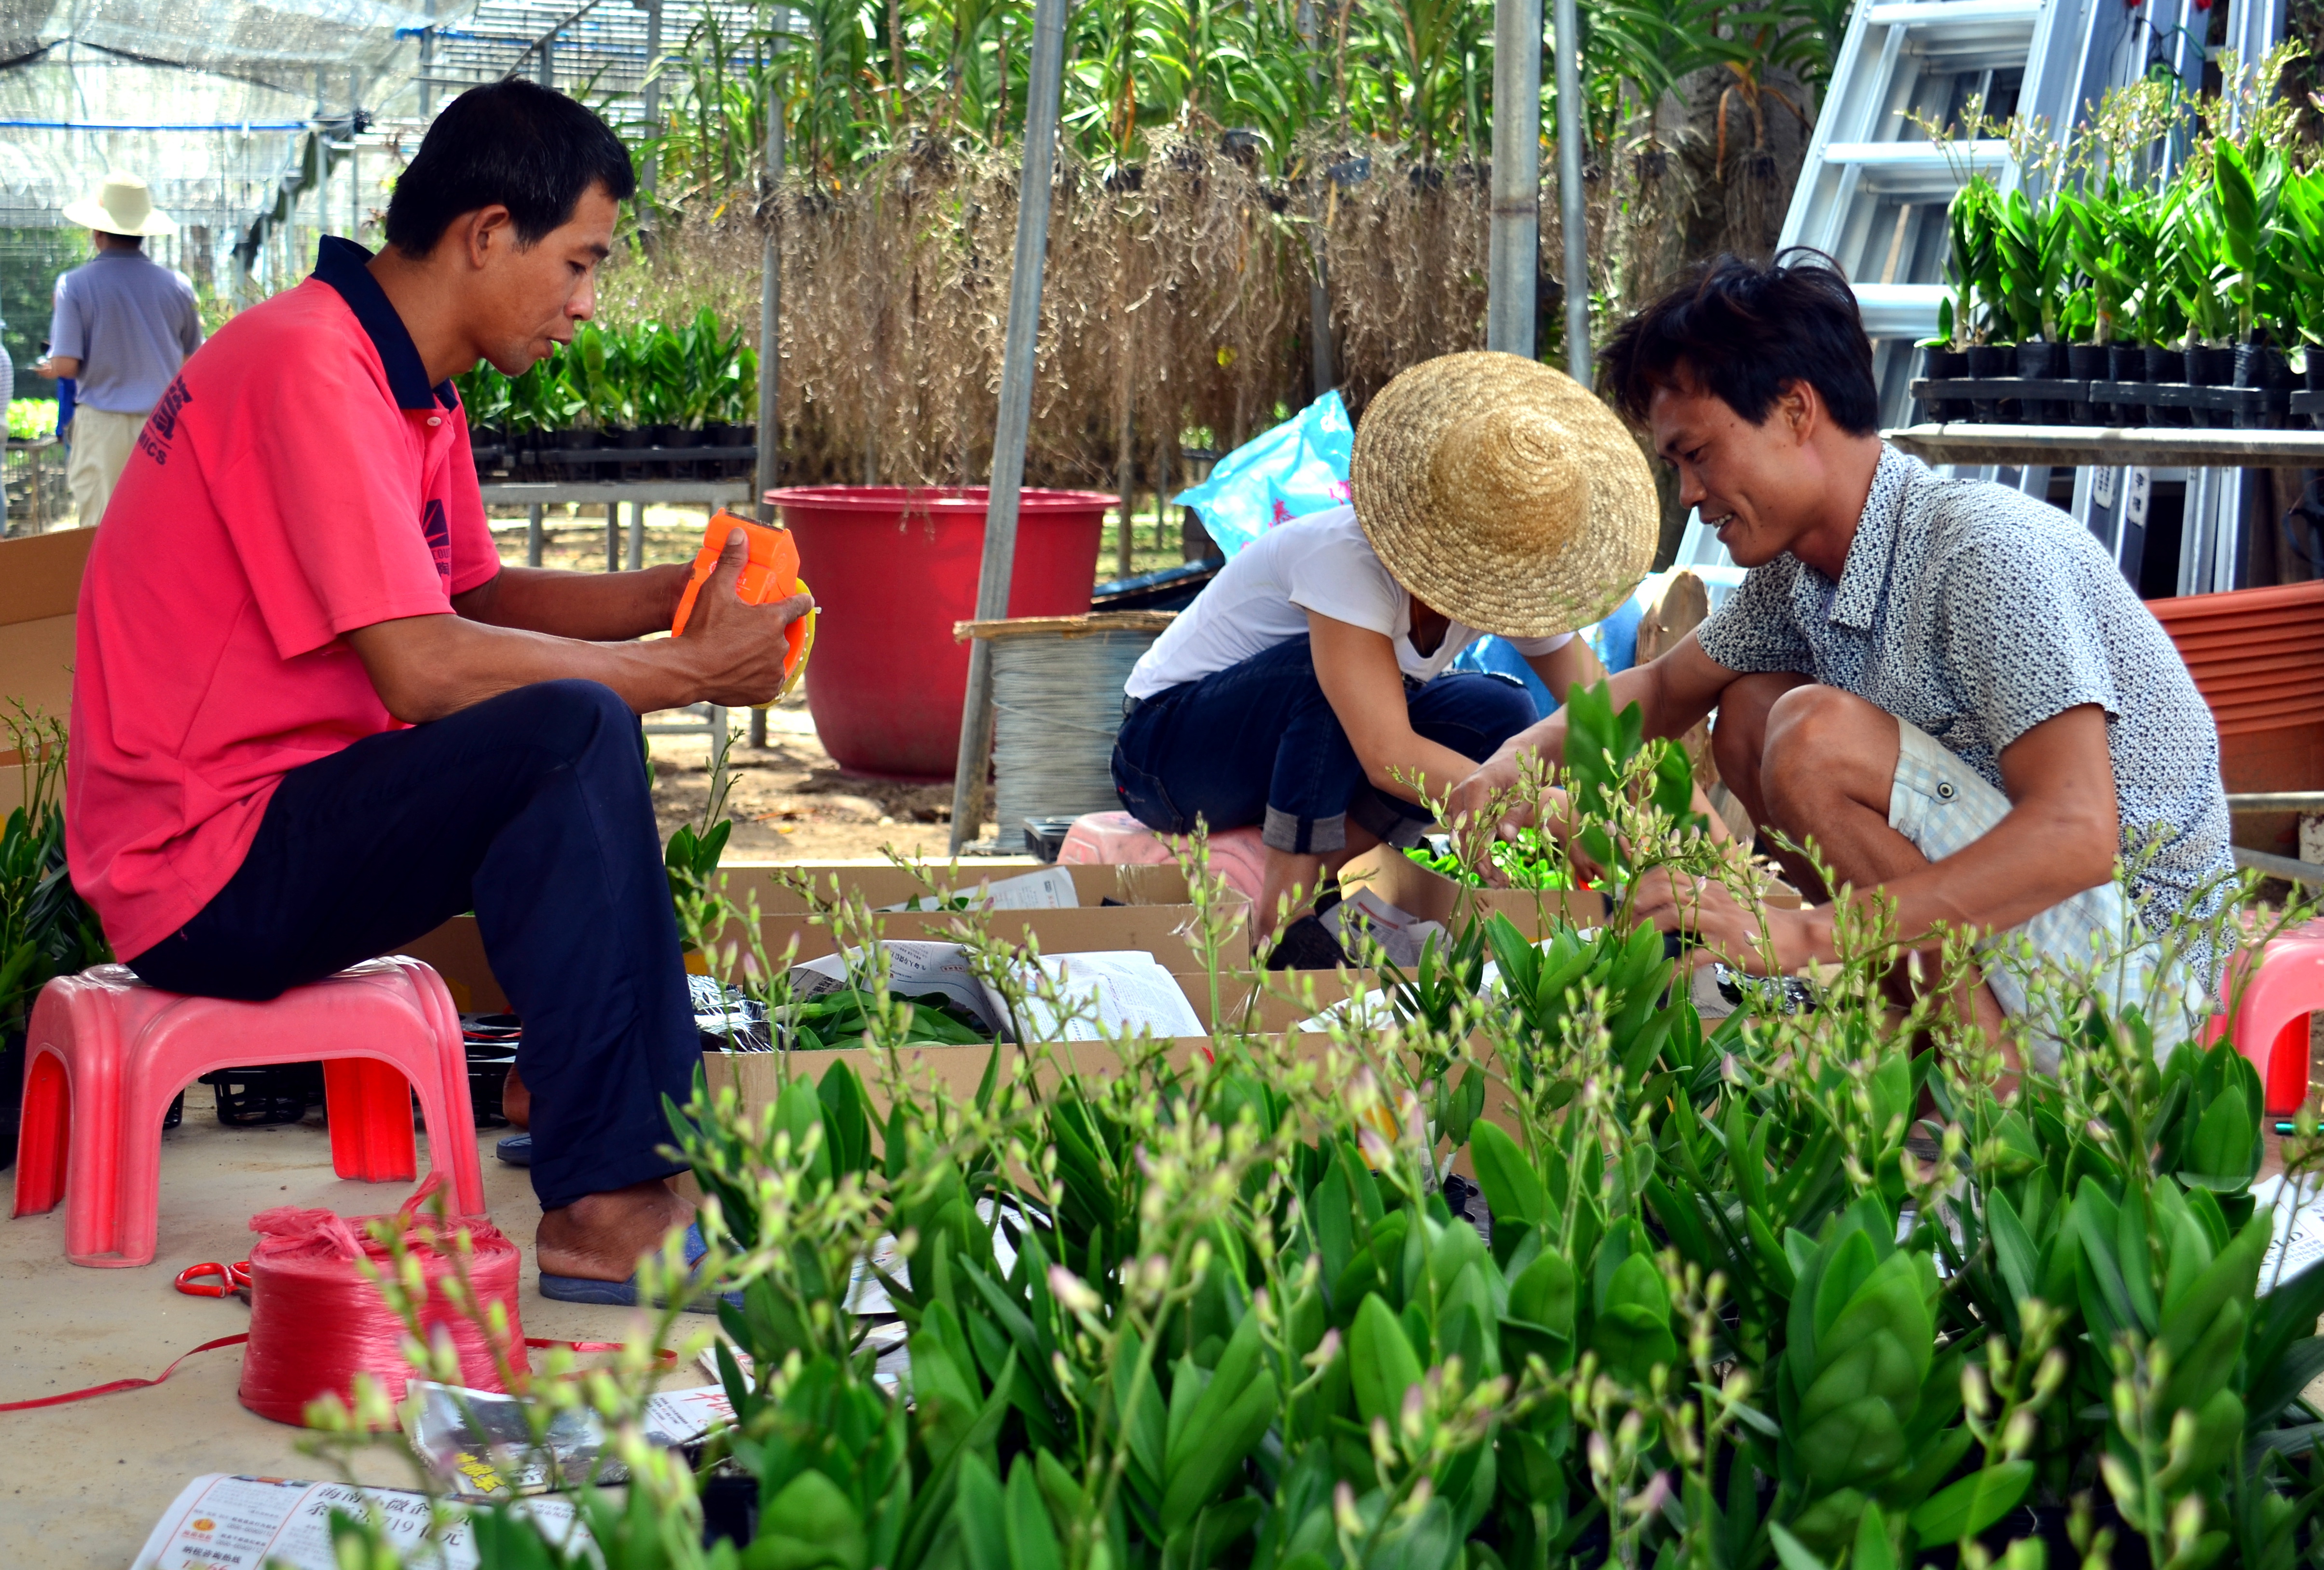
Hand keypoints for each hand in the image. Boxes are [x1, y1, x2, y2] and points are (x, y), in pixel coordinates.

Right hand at [676, 528, 812, 706]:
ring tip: (742, 651)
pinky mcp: (768, 689)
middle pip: (782, 633)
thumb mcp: (715, 589)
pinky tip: (746, 670)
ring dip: (765, 653)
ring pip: (775, 657)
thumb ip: (731, 561)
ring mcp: (774, 669)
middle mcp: (779, 644)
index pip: (798, 606)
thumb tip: (740, 534)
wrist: (688, 669)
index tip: (803, 601)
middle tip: (747, 630)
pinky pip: (770, 680)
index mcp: (773, 619)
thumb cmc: (702, 629)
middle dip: (768, 630)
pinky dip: (761, 676)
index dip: (800, 601)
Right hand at [1448, 751, 1582, 884]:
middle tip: (1501, 883)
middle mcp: (1460, 796)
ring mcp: (1458, 804)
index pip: (1472, 829)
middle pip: (1462, 839)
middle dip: (1479, 865)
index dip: (1480, 855)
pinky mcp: (1461, 811)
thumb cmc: (1523, 770)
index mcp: (1475, 788)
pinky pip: (1465, 836)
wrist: (1514, 756)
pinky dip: (1477, 853)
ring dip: (1478, 862)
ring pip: (1461, 841)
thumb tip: (1506, 838)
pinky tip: (1493, 868)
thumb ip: (1515, 814)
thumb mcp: (1526, 791)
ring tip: (1500, 880)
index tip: (1494, 874)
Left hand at [1631, 867, 1817, 974]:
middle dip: (1634, 906)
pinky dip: (1673, 970)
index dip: (1639, 885)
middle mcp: (1709, 898)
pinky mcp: (1725, 947)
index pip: (1666, 874)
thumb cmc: (1758, 921)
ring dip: (1645, 930)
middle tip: (1617, 925)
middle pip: (1661, 891)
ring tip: (1630, 946)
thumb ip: (1703, 895)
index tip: (1623, 900)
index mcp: (1707, 886)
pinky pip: (1693, 957)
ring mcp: (1717, 921)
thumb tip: (1675, 895)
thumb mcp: (1728, 900)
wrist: (1793, 936)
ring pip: (1671, 916)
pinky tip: (1661, 979)